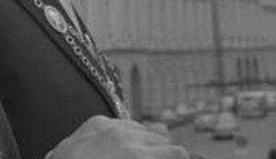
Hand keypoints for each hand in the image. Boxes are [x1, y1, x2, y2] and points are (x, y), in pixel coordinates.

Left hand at [47, 115, 189, 158]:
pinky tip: (116, 148)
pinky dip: (124, 134)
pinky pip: (121, 123)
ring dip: (145, 140)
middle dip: (163, 151)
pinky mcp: (96, 121)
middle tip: (157, 158)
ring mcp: (110, 125)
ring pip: (143, 127)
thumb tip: (172, 154)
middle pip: (163, 137)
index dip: (179, 158)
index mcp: (137, 156)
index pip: (177, 152)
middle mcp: (127, 136)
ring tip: (137, 155)